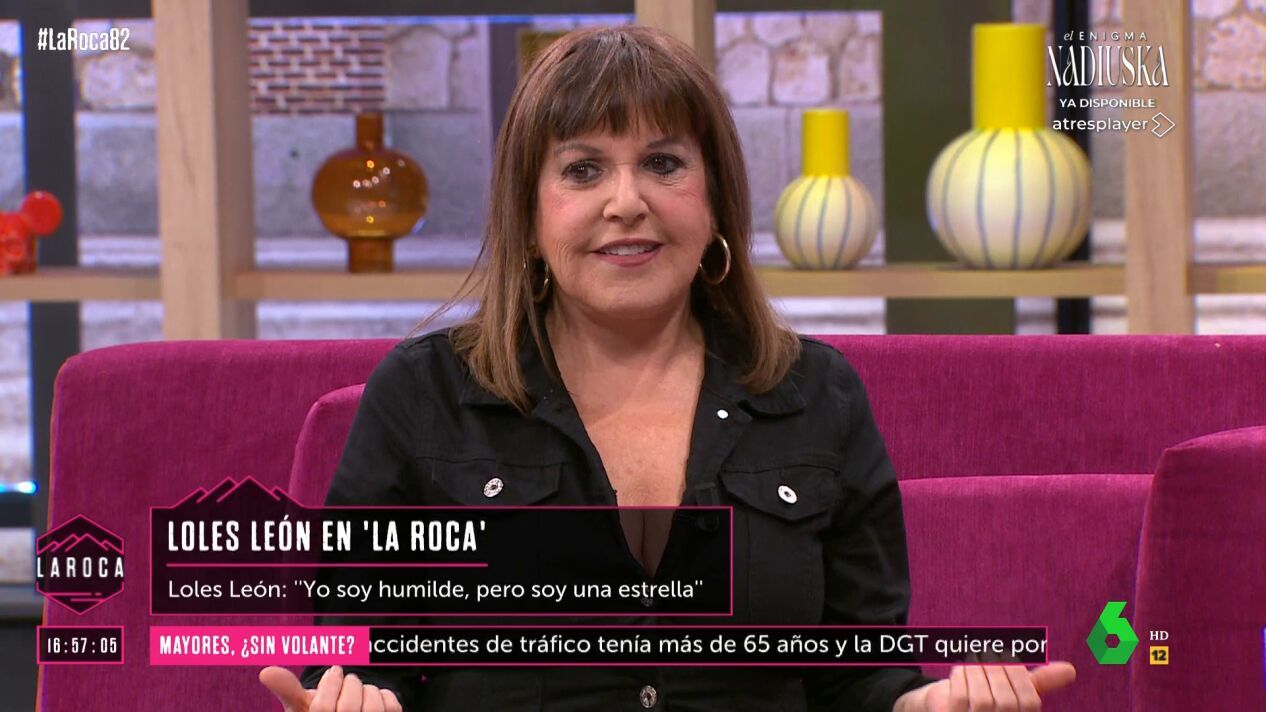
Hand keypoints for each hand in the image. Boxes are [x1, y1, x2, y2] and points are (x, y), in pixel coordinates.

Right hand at [259, 665, 402, 711]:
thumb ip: (287, 688)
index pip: (321, 709)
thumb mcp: (301, 706)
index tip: (334, 670)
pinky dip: (384, 696)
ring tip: (359, 692)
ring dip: (367, 690)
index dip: (329, 684)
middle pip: (348, 708)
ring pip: (372, 706)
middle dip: (349, 685)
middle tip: (347, 680)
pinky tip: (374, 699)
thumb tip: (266, 671)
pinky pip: (391, 706)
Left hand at [896, 662, 1075, 711]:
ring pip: (984, 699)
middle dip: (998, 671)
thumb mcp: (1013, 690)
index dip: (1020, 675)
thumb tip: (1070, 669)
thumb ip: (1039, 682)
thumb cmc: (984, 698)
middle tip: (987, 652)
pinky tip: (959, 670)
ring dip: (979, 672)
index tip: (1006, 655)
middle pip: (1007, 702)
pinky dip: (961, 677)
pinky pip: (961, 697)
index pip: (1030, 701)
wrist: (946, 707)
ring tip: (973, 658)